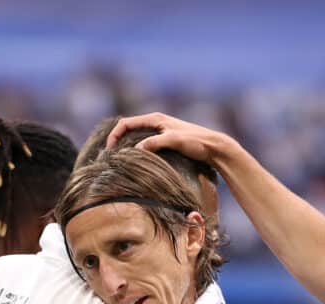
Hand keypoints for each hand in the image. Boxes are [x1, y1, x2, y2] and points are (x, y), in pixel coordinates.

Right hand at [106, 112, 228, 165]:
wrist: (215, 147)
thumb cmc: (196, 142)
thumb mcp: (174, 141)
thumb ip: (154, 143)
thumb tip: (135, 150)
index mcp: (155, 119)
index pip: (125, 123)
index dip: (114, 135)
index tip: (109, 151)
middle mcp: (156, 123)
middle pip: (129, 129)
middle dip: (117, 141)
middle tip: (110, 158)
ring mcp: (161, 132)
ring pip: (137, 138)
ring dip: (126, 147)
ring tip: (120, 161)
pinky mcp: (166, 141)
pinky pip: (146, 144)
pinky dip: (137, 152)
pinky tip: (137, 163)